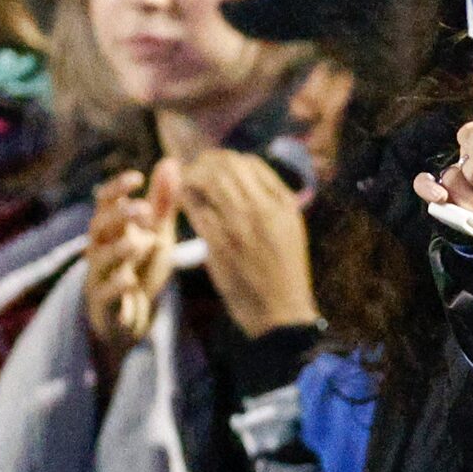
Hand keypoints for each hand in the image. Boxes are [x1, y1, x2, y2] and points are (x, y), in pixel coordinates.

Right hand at [84, 163, 179, 365]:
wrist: (131, 320)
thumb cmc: (142, 270)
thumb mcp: (158, 235)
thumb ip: (162, 204)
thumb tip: (171, 161)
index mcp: (111, 230)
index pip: (105, 203)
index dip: (116, 189)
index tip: (137, 178)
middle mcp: (100, 250)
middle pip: (98, 227)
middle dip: (119, 217)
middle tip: (145, 209)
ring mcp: (98, 277)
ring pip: (100, 260)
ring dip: (120, 250)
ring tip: (142, 242)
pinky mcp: (102, 305)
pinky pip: (104, 294)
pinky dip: (116, 288)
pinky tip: (131, 282)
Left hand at [177, 149, 316, 337]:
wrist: (280, 312)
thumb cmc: (284, 272)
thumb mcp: (290, 229)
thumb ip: (273, 201)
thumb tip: (250, 176)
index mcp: (282, 204)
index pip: (250, 162)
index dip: (226, 159)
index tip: (212, 165)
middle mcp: (263, 209)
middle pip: (227, 166)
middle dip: (204, 162)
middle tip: (191, 169)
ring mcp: (240, 225)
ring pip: (208, 182)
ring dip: (191, 177)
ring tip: (184, 183)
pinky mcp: (220, 244)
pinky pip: (196, 210)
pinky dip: (186, 201)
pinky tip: (182, 203)